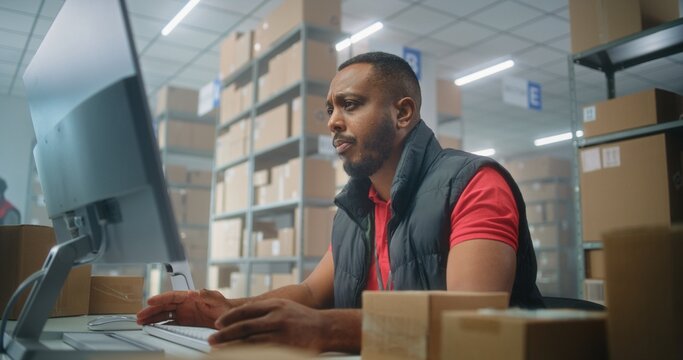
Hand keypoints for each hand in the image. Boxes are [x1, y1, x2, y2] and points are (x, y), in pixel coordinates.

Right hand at [136, 289, 231, 327]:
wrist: (230, 317)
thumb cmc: (224, 306)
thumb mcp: (217, 299)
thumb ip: (206, 295)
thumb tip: (194, 292)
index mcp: (191, 296)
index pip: (172, 296)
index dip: (160, 298)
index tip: (150, 301)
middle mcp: (185, 304)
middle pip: (164, 306)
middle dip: (151, 310)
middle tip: (139, 315)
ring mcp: (184, 313)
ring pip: (165, 314)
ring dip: (153, 317)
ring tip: (141, 322)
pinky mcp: (185, 322)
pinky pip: (169, 322)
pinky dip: (160, 324)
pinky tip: (152, 326)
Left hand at [210, 298, 327, 350]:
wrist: (326, 328)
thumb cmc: (302, 318)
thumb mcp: (284, 306)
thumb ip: (264, 310)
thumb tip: (241, 315)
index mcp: (274, 305)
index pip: (245, 310)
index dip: (229, 318)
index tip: (218, 324)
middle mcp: (276, 317)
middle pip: (244, 326)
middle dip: (225, 334)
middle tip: (212, 339)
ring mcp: (281, 333)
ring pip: (250, 341)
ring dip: (232, 347)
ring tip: (220, 351)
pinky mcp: (286, 347)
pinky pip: (262, 352)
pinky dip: (249, 354)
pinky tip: (240, 356)